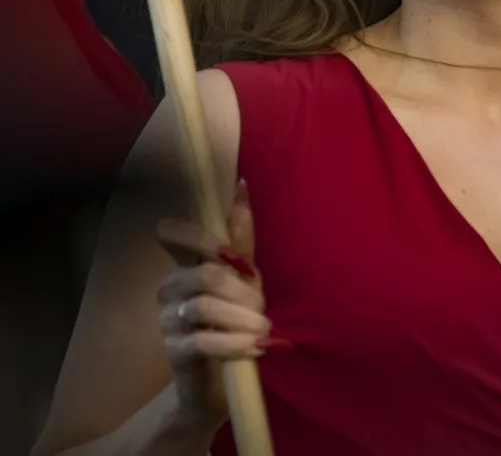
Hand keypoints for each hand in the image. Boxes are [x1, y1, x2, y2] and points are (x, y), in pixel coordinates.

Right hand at [155, 178, 287, 426]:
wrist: (221, 382)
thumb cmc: (233, 320)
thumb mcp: (243, 279)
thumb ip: (240, 239)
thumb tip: (242, 187)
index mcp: (185, 262)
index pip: (170, 232)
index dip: (198, 237)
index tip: (231, 256)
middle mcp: (170, 286)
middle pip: (203, 273)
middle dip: (240, 289)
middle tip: (262, 307)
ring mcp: (168, 319)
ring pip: (205, 306)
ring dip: (242, 318)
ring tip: (264, 330)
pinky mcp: (175, 352)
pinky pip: (203, 340)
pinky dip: (234, 343)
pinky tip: (254, 347)